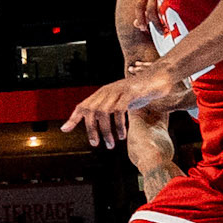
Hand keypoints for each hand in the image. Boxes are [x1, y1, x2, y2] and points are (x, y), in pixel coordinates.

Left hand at [62, 59, 188, 147]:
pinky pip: (119, 109)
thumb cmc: (140, 92)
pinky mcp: (130, 93)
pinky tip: (122, 135)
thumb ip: (112, 110)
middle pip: (90, 110)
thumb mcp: (122, 101)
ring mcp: (118, 91)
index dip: (73, 118)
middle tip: (97, 144)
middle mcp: (107, 91)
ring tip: (111, 144)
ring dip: (105, 131)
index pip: (83, 105)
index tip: (64, 130)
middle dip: (91, 129)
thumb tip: (102, 123)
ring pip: (103, 112)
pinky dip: (118, 124)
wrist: (158, 78)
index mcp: (103, 94)